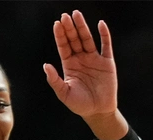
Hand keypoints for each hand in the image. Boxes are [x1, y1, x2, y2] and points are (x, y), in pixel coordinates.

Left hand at [44, 12, 119, 126]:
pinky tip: (100, 24)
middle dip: (70, 28)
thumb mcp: (64, 94)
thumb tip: (45, 65)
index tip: (57, 24)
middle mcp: (81, 59)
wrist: (99, 112)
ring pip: (87, 39)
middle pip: (74, 39)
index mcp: (70, 65)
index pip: (64, 46)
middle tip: (65, 16)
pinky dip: (104, 34)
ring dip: (82, 27)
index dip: (60, 35)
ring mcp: (94, 59)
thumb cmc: (80, 105)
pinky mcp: (107, 62)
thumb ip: (54, 80)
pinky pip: (106, 45)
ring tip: (77, 14)